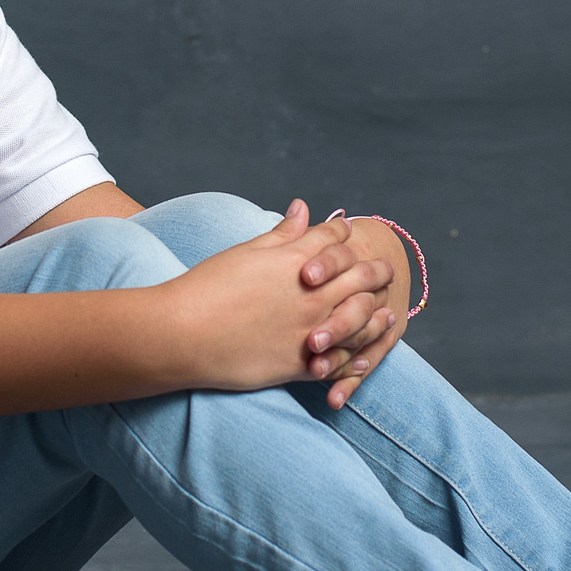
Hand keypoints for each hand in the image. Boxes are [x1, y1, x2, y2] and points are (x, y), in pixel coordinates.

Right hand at [166, 201, 396, 395]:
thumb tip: (302, 207)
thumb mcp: (245, 252)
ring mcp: (310, 330)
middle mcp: (312, 294)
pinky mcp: (301, 363)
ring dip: (377, 315)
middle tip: (385, 271)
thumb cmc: (207, 288)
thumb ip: (280, 233)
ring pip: (361, 320)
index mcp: (296, 261)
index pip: (335, 239)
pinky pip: (340, 362)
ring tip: (387, 313)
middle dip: (376, 271)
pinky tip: (362, 356)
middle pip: (361, 276)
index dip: (344, 234)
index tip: (348, 235)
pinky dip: (355, 358)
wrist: (183, 335)